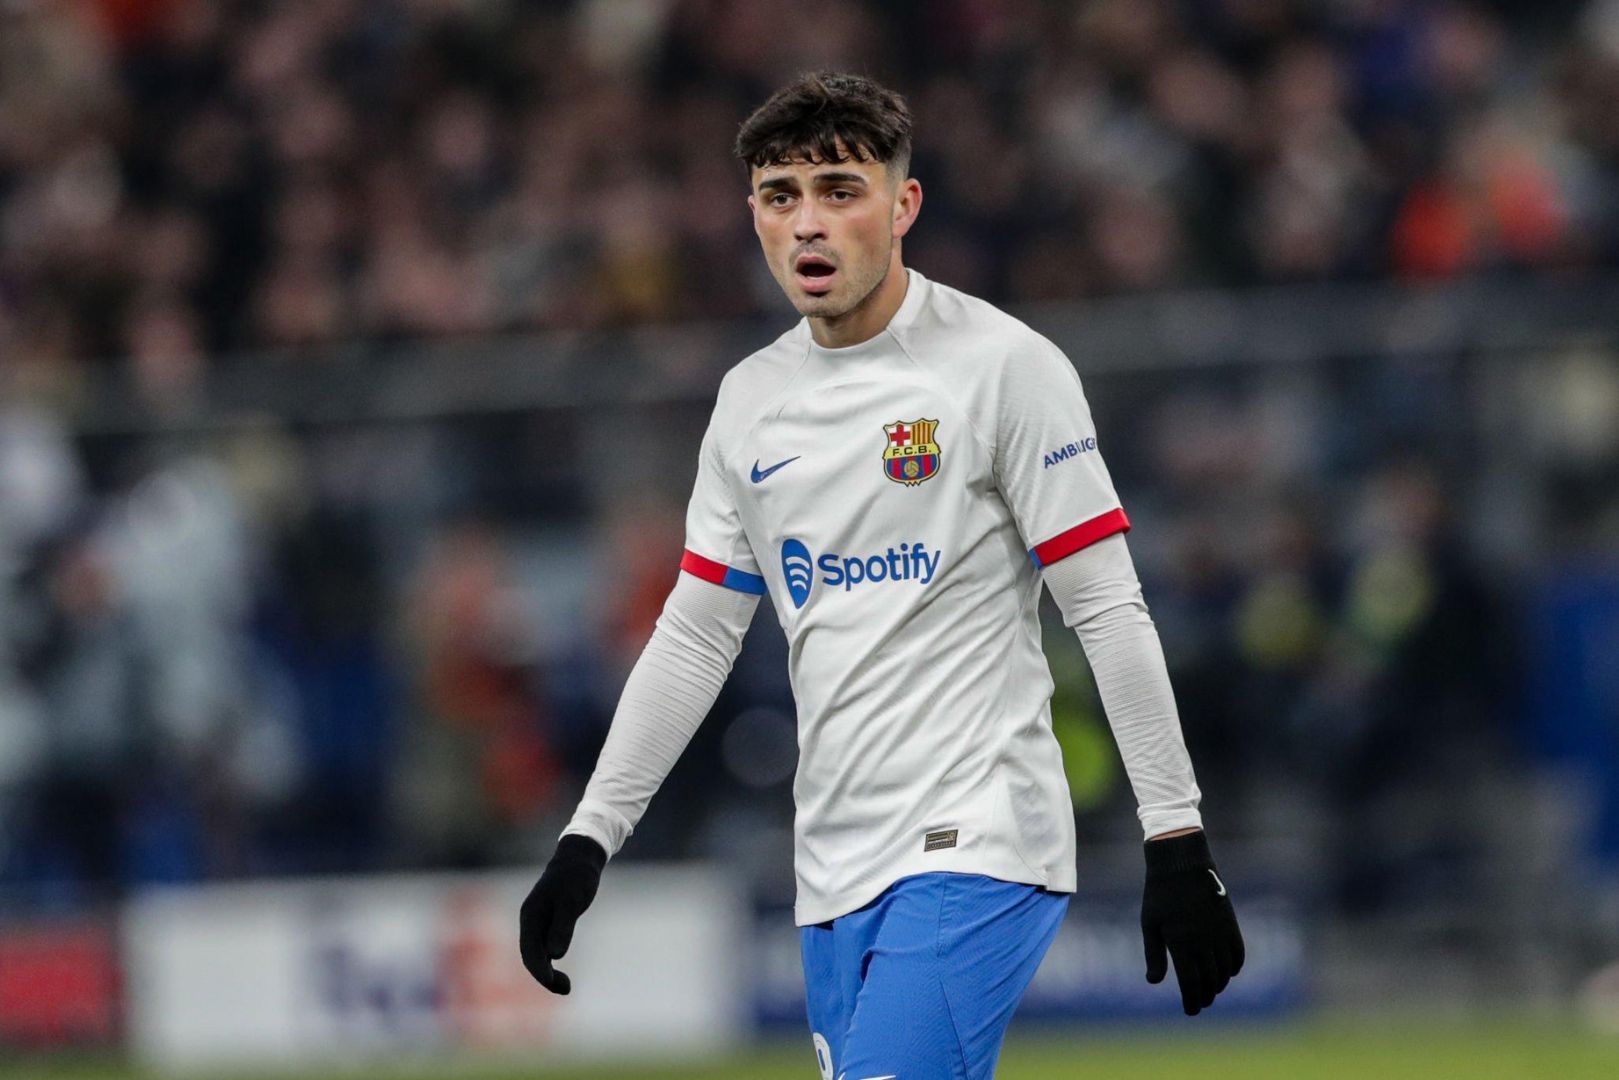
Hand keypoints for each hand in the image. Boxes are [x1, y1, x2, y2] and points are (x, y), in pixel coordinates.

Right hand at [519, 834, 606, 993]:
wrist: (579, 858)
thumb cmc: (576, 877)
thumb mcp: (572, 901)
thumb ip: (563, 926)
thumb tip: (554, 955)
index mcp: (531, 915)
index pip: (530, 951)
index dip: (540, 971)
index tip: (556, 984)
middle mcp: (530, 920)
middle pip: (530, 956)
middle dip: (544, 976)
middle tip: (566, 989)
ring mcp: (537, 922)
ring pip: (536, 954)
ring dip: (547, 972)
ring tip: (566, 987)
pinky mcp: (547, 922)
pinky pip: (544, 947)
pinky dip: (551, 961)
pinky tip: (561, 971)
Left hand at [1141, 829, 1244, 1015]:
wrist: (1182, 863)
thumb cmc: (1160, 894)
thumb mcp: (1150, 924)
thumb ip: (1154, 955)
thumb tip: (1154, 982)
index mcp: (1180, 942)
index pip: (1191, 983)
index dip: (1192, 1001)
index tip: (1191, 1011)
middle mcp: (1203, 941)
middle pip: (1209, 980)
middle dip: (1205, 996)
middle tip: (1200, 1004)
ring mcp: (1219, 932)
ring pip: (1225, 970)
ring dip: (1219, 984)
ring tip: (1211, 990)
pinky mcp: (1230, 923)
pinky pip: (1238, 954)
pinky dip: (1234, 967)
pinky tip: (1227, 972)